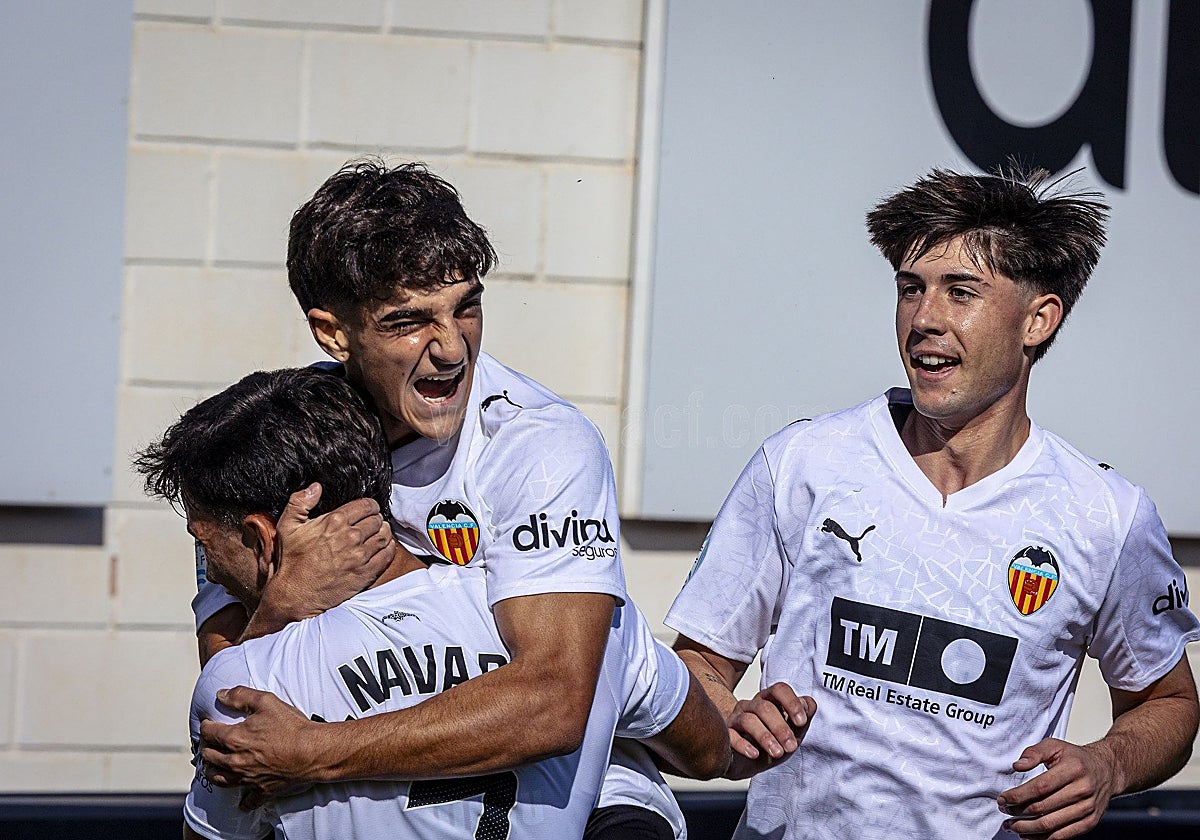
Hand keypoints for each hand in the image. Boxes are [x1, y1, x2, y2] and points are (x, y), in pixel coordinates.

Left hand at [200, 686, 325, 802]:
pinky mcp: (261, 789)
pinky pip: (247, 800)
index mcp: (234, 739)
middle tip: (209, 742)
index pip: (209, 733)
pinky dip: (242, 800)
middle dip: (206, 747)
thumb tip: (221, 695)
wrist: (312, 751)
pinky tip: (241, 799)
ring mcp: (247, 778)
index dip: (206, 726)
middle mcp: (235, 761)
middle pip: (209, 756)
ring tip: (214, 765)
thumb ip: (240, 696)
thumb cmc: (292, 727)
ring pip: (218, 779)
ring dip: (212, 771)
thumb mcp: (266, 702)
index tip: (208, 723)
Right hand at [265, 483, 394, 619]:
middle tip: (373, 523)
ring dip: (384, 532)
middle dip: (376, 519)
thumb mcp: (287, 526)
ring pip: (384, 536)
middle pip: (376, 520)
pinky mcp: (365, 573)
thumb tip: (316, 487)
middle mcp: (350, 536)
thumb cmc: (292, 561)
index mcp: (334, 521)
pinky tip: (383, 548)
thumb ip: (299, 502)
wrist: (295, 593)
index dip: (370, 506)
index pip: (366, 505)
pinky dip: (389, 549)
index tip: (368, 510)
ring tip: (379, 534)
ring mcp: (359, 556)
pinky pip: (387, 556)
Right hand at [725, 682, 815, 779]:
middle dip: (781, 727)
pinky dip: (743, 744)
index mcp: (769, 700)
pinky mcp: (725, 734)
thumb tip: (809, 704)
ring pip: (749, 720)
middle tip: (791, 746)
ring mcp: (736, 718)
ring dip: (765, 737)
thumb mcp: (793, 732)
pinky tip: (754, 754)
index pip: (779, 689)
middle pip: (765, 707)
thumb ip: (803, 717)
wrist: (747, 763)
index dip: (791, 703)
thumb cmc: (772, 743)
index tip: (802, 722)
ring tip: (777, 753)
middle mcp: (751, 705)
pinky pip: (731, 735)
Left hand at [997, 738, 1120, 838]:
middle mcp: (1082, 790)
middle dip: (1018, 812)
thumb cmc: (1077, 759)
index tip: (1003, 798)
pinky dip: (1043, 838)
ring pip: (1051, 824)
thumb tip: (1017, 766)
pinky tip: (1028, 835)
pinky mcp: (1090, 822)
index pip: (1040, 787)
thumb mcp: (1055, 746)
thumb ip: (1034, 752)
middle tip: (1004, 810)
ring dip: (1026, 828)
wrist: (1107, 770)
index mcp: (1073, 769)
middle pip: (1043, 807)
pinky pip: (1063, 835)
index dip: (1018, 795)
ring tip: (1011, 825)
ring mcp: (1087, 809)